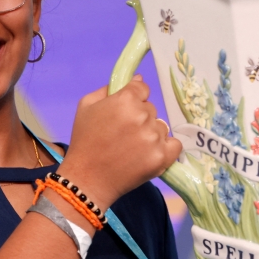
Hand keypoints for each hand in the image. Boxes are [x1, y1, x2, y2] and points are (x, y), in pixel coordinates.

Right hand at [58, 75, 181, 210]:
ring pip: (161, 127)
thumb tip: (136, 79)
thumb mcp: (86, 106)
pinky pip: (175, 144)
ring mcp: (155, 137)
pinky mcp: (162, 157)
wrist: (87, 179)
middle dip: (139, 117)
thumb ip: (109, 88)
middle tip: (122, 134)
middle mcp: (143, 116)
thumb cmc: (84, 141)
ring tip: (132, 148)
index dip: (133, 99)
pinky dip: (166, 147)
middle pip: (151, 109)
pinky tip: (149, 152)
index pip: (142, 89)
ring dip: (151, 133)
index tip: (123, 111)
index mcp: (125, 100)